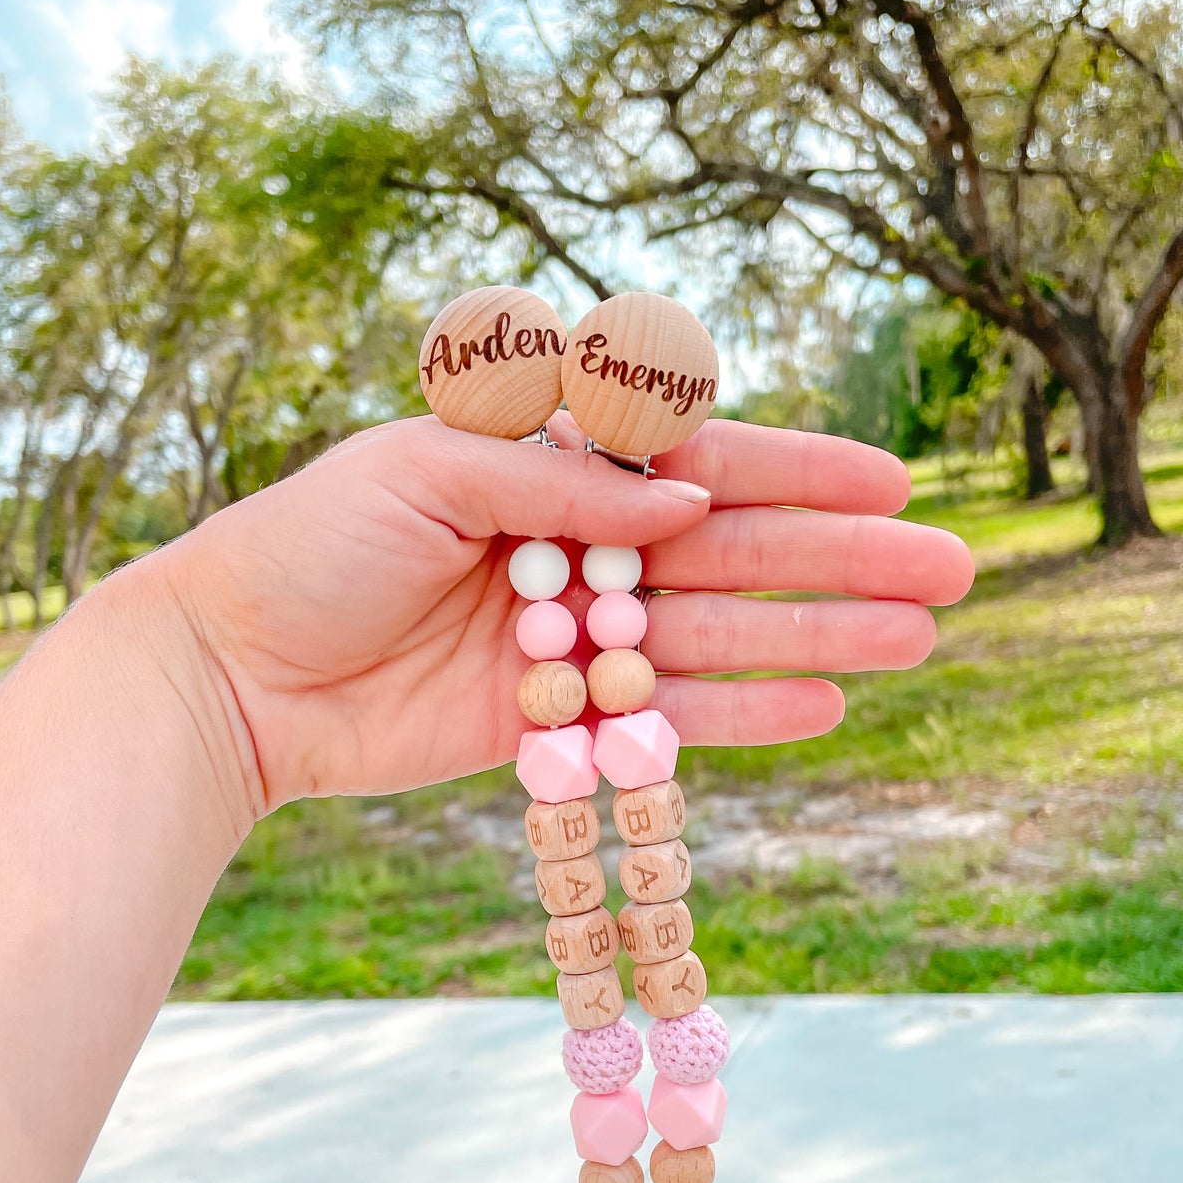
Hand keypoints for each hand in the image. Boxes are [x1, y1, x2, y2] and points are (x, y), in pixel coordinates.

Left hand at [165, 411, 974, 812]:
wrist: (231, 673)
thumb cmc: (309, 545)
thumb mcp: (422, 471)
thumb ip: (555, 481)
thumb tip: (690, 502)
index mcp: (550, 464)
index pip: (698, 462)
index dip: (797, 475)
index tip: (890, 486)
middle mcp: (579, 547)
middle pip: (735, 553)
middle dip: (842, 561)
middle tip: (951, 574)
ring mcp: (574, 637)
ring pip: (720, 635)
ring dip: (819, 637)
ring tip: (919, 642)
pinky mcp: (556, 720)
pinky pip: (668, 718)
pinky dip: (744, 714)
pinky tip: (829, 706)